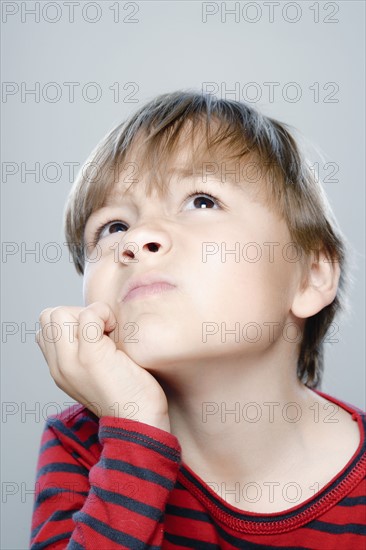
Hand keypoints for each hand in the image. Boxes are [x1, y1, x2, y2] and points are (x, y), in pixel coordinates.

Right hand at [36, 301, 170, 431]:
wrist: (140, 422)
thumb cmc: (129, 393)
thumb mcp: (96, 372)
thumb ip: (83, 351)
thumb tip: (93, 320)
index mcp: (59, 368)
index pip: (46, 327)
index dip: (71, 321)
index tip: (95, 334)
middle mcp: (59, 365)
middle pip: (48, 316)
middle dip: (77, 313)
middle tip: (102, 330)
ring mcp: (71, 361)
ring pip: (60, 313)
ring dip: (89, 313)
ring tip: (108, 331)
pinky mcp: (91, 357)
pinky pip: (88, 315)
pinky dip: (104, 314)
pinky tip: (116, 330)